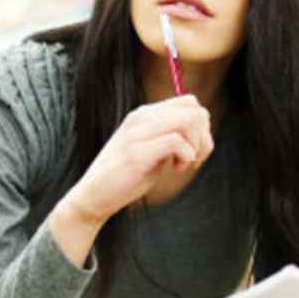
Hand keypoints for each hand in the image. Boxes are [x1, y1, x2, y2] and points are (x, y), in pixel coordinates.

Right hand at [62, 95, 213, 225]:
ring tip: (183, 165)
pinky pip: (176, 142)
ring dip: (196, 147)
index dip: (202, 126)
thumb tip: (202, 133)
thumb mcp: (151, 149)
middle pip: (195, 110)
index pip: (190, 102)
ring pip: (188, 121)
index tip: (193, 149)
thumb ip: (169, 136)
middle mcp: (141, 118)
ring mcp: (138, 133)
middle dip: (204, 137)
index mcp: (145, 115)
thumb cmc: (126, 175)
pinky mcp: (137, 152)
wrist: (94, 195)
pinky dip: (186, 157)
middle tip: (193, 159)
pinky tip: (175, 169)